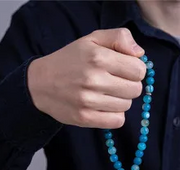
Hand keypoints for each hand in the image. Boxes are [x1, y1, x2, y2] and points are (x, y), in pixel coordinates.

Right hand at [28, 28, 145, 128]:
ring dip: (120, 99)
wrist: (40, 83)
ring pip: (127, 105)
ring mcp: (88, 101)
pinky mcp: (85, 118)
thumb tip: (139, 54)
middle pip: (136, 89)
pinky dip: (114, 115)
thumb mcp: (93, 39)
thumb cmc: (71, 59)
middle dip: (129, 84)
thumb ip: (120, 37)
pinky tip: (103, 105)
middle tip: (114, 81)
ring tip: (104, 92)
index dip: (134, 69)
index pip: (139, 70)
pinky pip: (117, 121)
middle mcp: (94, 79)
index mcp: (98, 57)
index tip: (123, 69)